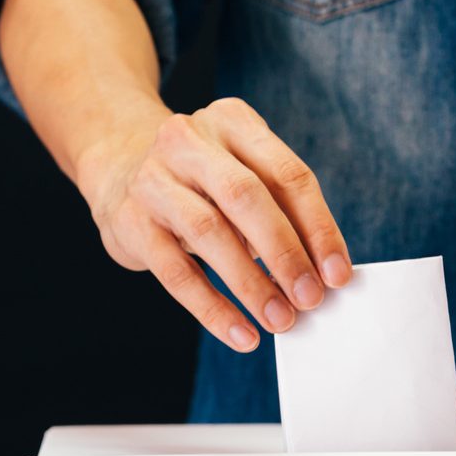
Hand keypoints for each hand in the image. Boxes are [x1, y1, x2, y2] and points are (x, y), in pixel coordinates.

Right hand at [76, 97, 352, 351]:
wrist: (117, 166)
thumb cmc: (200, 177)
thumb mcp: (239, 170)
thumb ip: (278, 208)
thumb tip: (320, 272)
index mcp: (231, 121)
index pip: (287, 174)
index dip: (318, 227)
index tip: (338, 273)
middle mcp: (188, 141)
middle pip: (247, 196)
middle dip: (286, 253)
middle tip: (311, 298)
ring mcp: (153, 179)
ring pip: (209, 232)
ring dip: (251, 283)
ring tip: (279, 319)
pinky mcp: (129, 221)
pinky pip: (176, 272)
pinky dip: (212, 308)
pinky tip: (240, 333)